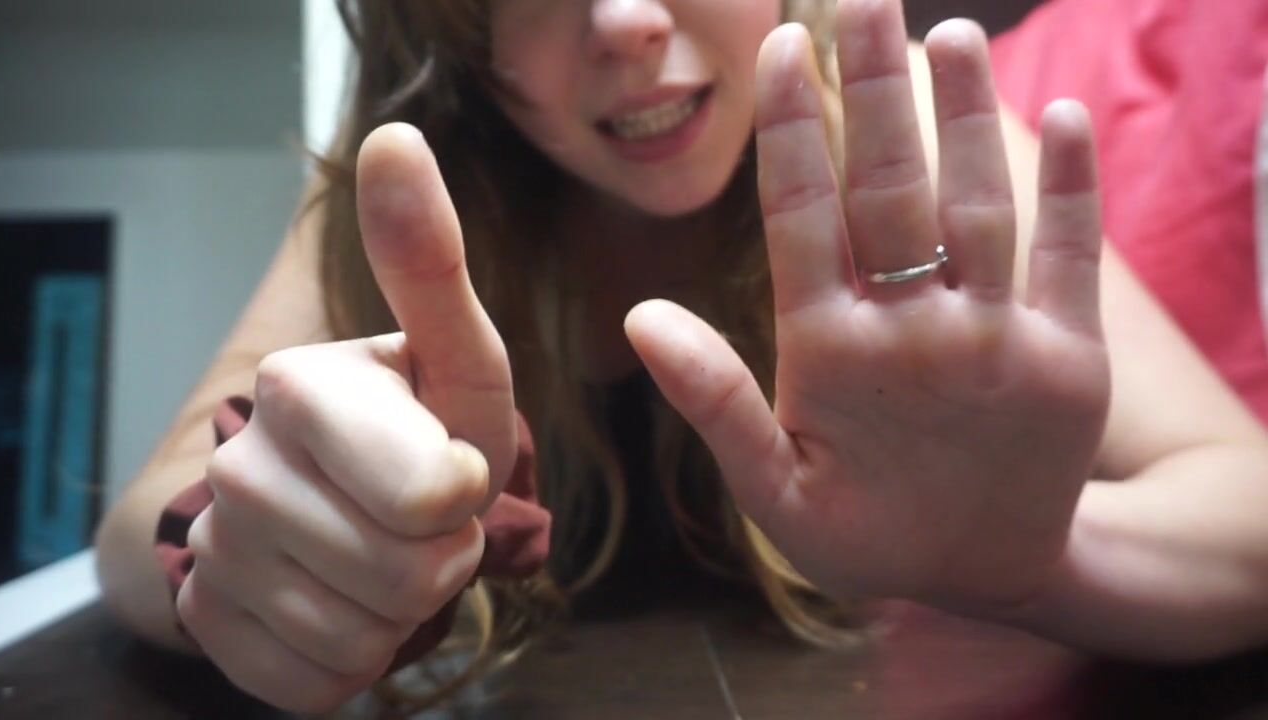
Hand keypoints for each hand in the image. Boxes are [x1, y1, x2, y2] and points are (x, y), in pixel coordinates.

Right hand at [176, 124, 515, 712]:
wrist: (333, 500)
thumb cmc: (415, 425)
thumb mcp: (452, 353)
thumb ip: (429, 259)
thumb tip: (395, 134)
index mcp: (299, 385)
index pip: (434, 495)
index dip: (465, 498)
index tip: (448, 469)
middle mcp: (237, 463)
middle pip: (408, 575)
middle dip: (442, 558)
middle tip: (422, 520)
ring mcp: (212, 553)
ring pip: (366, 638)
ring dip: (403, 610)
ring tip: (385, 554)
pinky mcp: (210, 628)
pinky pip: (319, 682)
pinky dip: (355, 656)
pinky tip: (341, 600)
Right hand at [626, 1, 1109, 615]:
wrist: (996, 577)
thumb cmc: (865, 531)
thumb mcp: (771, 489)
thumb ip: (712, 398)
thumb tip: (640, 315)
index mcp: (832, 359)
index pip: (803, 215)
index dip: (790, 124)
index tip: (785, 43)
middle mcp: (916, 336)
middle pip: (890, 187)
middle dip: (872, 84)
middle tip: (863, 0)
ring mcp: (999, 341)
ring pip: (979, 204)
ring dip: (965, 111)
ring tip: (949, 32)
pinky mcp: (1071, 355)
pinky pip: (1070, 252)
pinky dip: (1073, 180)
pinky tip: (1066, 108)